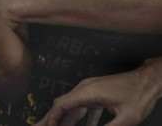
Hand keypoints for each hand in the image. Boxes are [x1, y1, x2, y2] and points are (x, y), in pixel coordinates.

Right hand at [36, 66, 159, 125]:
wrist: (149, 80)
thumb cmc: (139, 95)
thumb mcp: (126, 119)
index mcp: (87, 92)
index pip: (61, 105)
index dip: (51, 118)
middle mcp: (85, 89)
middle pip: (63, 105)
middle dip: (52, 118)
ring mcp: (90, 90)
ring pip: (72, 107)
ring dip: (65, 120)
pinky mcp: (97, 94)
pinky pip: (83, 107)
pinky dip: (79, 118)